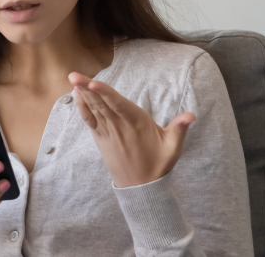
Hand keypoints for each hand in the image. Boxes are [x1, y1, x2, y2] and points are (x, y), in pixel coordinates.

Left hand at [68, 72, 194, 187]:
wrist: (141, 188)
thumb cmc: (158, 164)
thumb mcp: (173, 148)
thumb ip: (179, 129)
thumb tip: (191, 116)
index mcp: (136, 123)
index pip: (118, 104)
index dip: (104, 93)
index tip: (91, 83)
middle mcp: (119, 126)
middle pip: (101, 103)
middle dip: (86, 88)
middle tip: (73, 75)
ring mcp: (108, 132)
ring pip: (94, 109)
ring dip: (82, 94)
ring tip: (72, 79)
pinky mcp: (101, 139)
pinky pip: (90, 120)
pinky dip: (82, 108)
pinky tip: (77, 95)